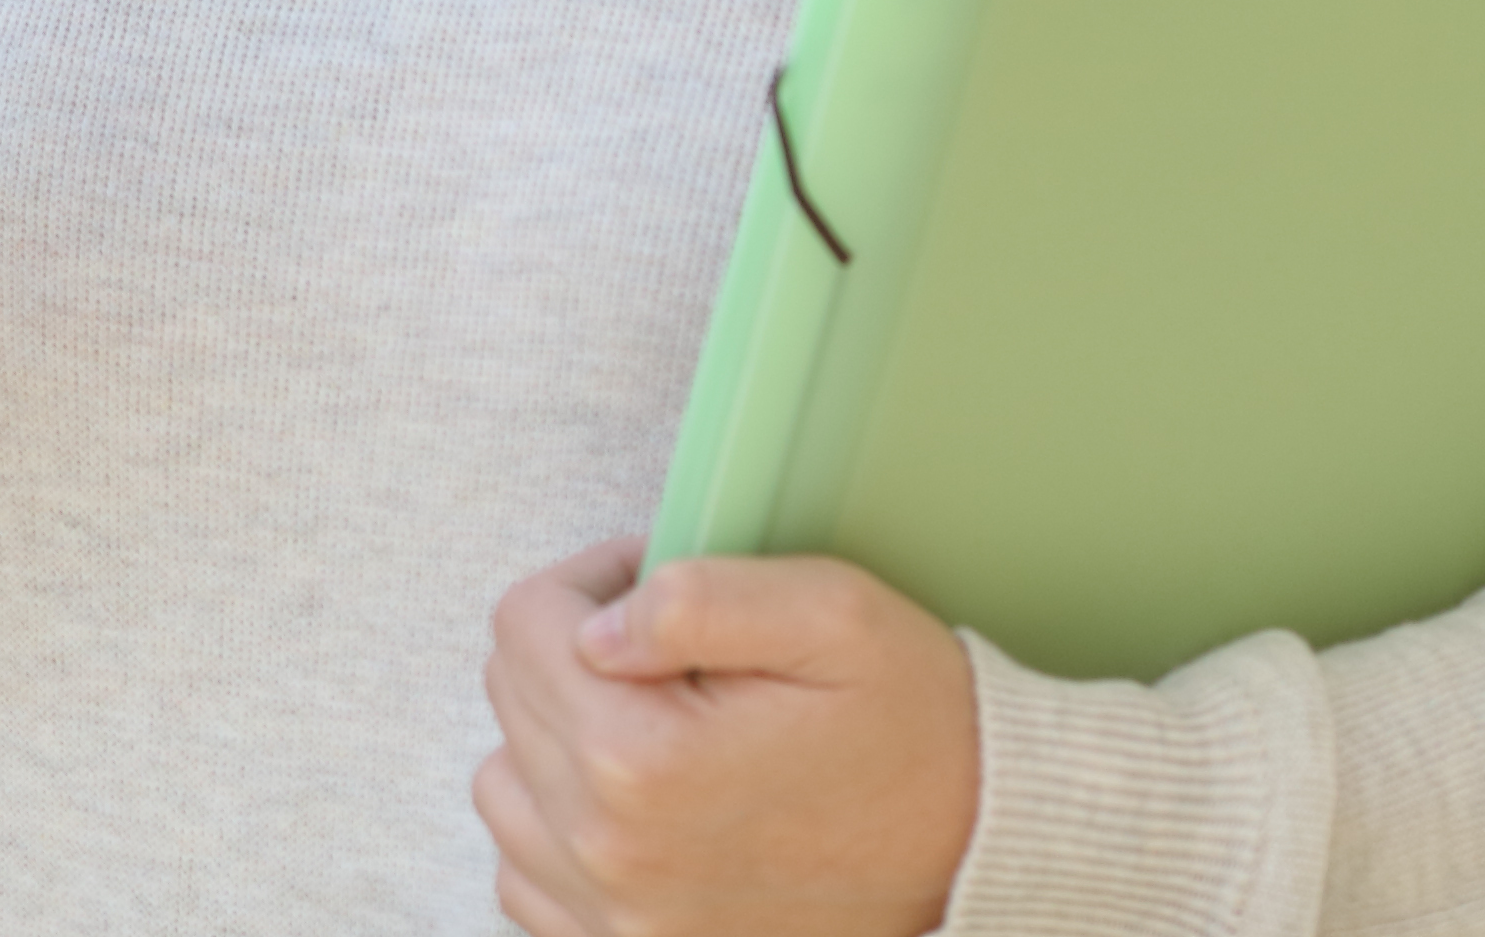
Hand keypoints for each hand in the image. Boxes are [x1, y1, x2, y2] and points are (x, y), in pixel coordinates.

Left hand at [475, 540, 980, 936]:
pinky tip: (634, 807)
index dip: (591, 582)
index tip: (653, 592)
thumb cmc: (913, 725)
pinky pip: (527, 880)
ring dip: (555, 743)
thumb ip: (695, 597)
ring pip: (504, 785)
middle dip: (574, 654)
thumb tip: (593, 630)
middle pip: (510, 696)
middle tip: (670, 656)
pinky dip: (559, 834)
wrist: (981, 851)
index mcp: (644, 759)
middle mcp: (612, 852)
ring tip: (652, 729)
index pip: (523, 620)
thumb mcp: (830, 616)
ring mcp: (619, 919)